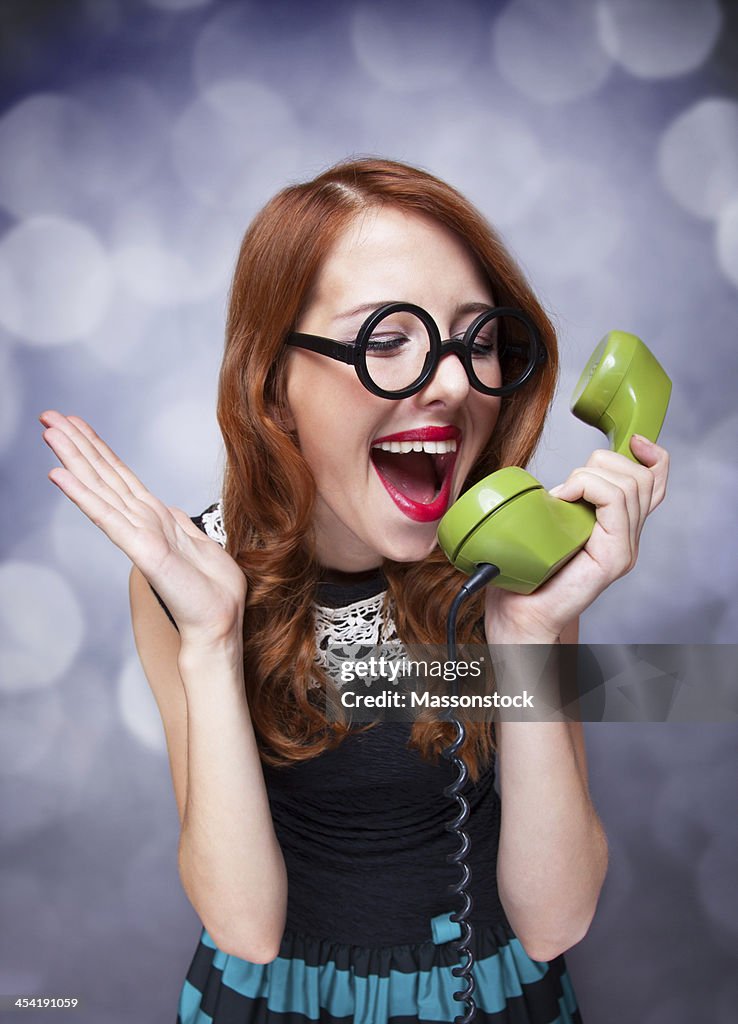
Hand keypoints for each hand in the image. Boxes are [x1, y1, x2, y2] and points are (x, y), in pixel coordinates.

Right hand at [40, 410, 245, 646]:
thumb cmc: (214, 592)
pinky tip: (59, 475)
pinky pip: (107, 516)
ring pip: (100, 487)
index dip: (97, 448)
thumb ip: (178, 524)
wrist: (220, 623)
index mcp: (156, 518)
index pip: (120, 476)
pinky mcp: (142, 550)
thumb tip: (165, 508)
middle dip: (76, 443)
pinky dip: (82, 495)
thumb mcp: (201, 545)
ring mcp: (139, 534)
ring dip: (73, 457)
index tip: (75, 422)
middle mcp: (142, 522)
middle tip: (48, 414)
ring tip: (49, 429)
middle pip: (103, 474)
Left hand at [485, 435, 669, 641]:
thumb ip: (561, 504)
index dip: (651, 456)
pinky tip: (566, 498)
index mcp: (617, 527)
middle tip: (568, 485)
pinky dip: (589, 486)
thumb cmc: (525, 574)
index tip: (633, 441)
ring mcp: (624, 548)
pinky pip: (615, 502)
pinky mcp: (615, 556)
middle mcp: (628, 537)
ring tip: (562, 496)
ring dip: (589, 475)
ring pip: (629, 484)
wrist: (518, 615)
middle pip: (641, 477)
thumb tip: (549, 480)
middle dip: (603, 461)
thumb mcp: (545, 525)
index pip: (653, 483)